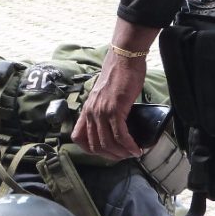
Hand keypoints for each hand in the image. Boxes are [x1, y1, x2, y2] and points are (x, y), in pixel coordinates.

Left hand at [72, 21, 159, 160]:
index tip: (106, 152)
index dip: (90, 150)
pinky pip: (120, 135)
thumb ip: (105, 109)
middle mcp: (91, 112)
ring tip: (132, 154)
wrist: (125, 59)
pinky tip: (136, 148)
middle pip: (95, 145)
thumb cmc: (119, 75)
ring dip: (121, 153)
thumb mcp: (105, 96)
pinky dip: (129, 145)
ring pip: (108, 142)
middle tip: (124, 156)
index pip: (78, 137)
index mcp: (87, 109)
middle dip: (111, 155)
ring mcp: (102, 111)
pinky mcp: (114, 109)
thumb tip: (116, 123)